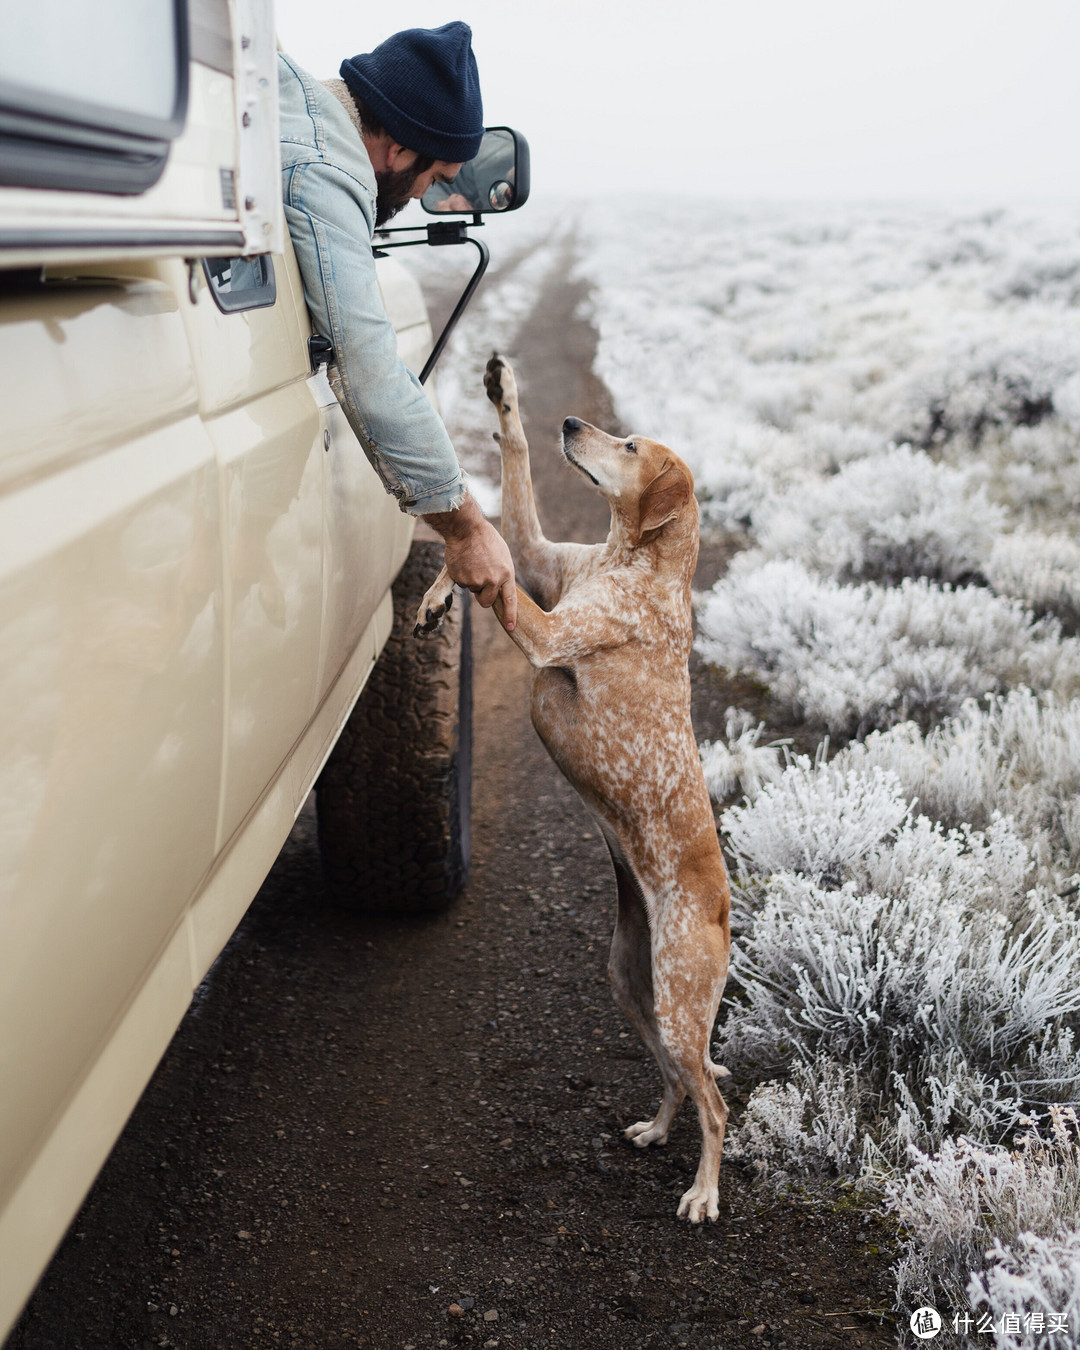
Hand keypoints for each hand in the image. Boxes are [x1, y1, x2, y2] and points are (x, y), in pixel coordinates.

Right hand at [422, 495, 517, 629]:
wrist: (466, 528)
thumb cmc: (485, 539)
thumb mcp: (502, 555)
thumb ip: (501, 574)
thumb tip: (496, 589)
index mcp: (506, 573)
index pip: (510, 600)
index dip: (510, 615)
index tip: (511, 627)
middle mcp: (493, 580)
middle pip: (486, 601)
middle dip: (482, 595)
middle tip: (479, 578)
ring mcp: (476, 581)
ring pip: (472, 590)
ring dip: (471, 580)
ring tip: (472, 561)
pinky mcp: (461, 579)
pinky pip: (461, 583)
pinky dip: (461, 575)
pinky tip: (463, 561)